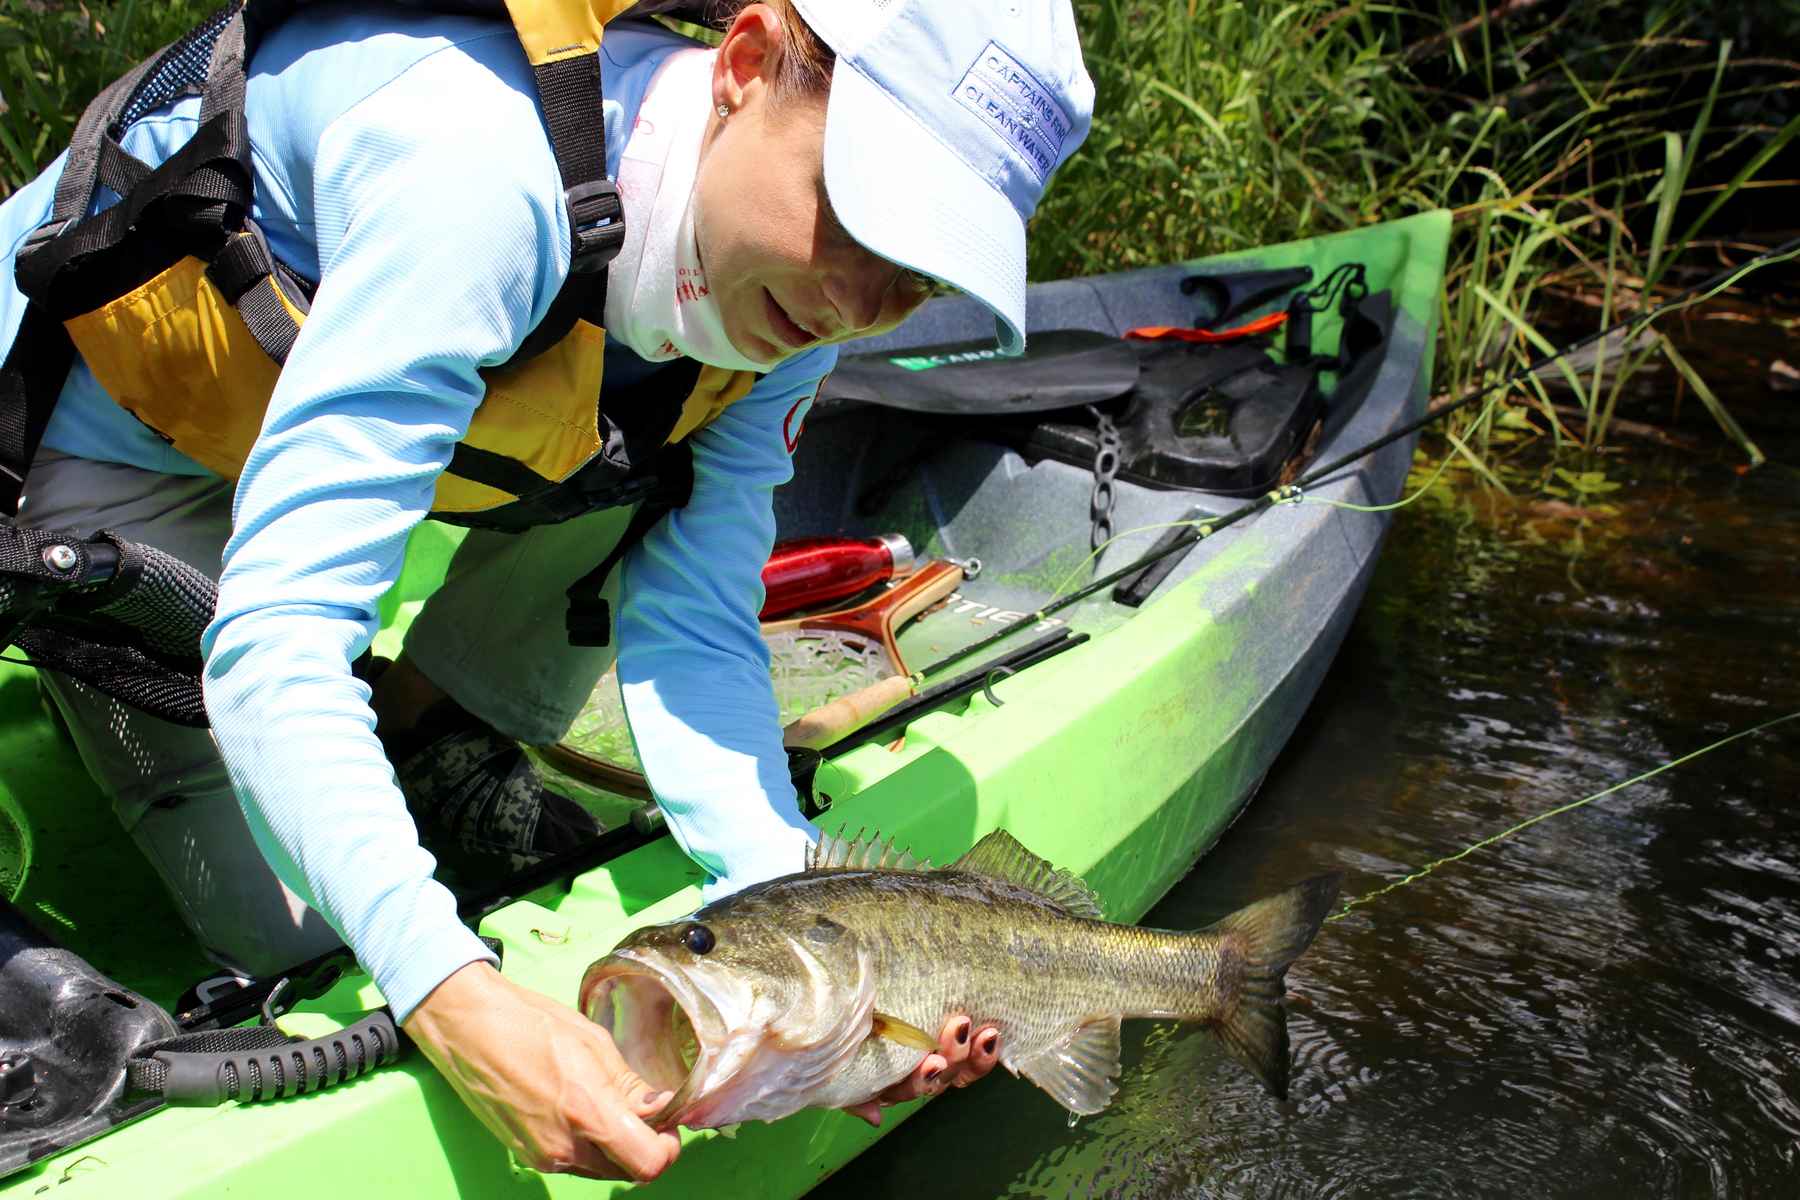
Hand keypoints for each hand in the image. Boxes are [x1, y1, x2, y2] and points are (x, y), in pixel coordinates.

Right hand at [403, 961, 681, 1180]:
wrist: (467, 1028)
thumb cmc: (529, 1023)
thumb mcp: (592, 1042)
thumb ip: (629, 1085)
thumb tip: (660, 1107)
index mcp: (587, 1112)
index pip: (647, 1163)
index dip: (667, 1148)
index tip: (668, 1123)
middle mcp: (565, 1146)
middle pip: (628, 1171)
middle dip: (645, 1146)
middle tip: (646, 1112)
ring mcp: (542, 1156)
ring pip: (602, 1170)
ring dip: (617, 1148)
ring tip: (612, 1106)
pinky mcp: (526, 1156)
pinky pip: (574, 1163)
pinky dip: (589, 1146)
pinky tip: (582, 1111)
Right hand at [844, 1015, 1000, 1126]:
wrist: (842, 1005)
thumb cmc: (840, 1034)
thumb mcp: (839, 1063)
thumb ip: (855, 1095)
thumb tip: (876, 1118)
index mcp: (885, 1080)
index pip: (905, 1088)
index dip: (921, 1079)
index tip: (932, 1061)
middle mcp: (913, 1074)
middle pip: (938, 1076)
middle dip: (952, 1055)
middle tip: (958, 1028)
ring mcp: (936, 1059)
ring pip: (960, 1068)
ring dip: (975, 1055)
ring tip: (986, 1033)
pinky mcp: (953, 1041)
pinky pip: (974, 1056)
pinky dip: (985, 1049)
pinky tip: (992, 1034)